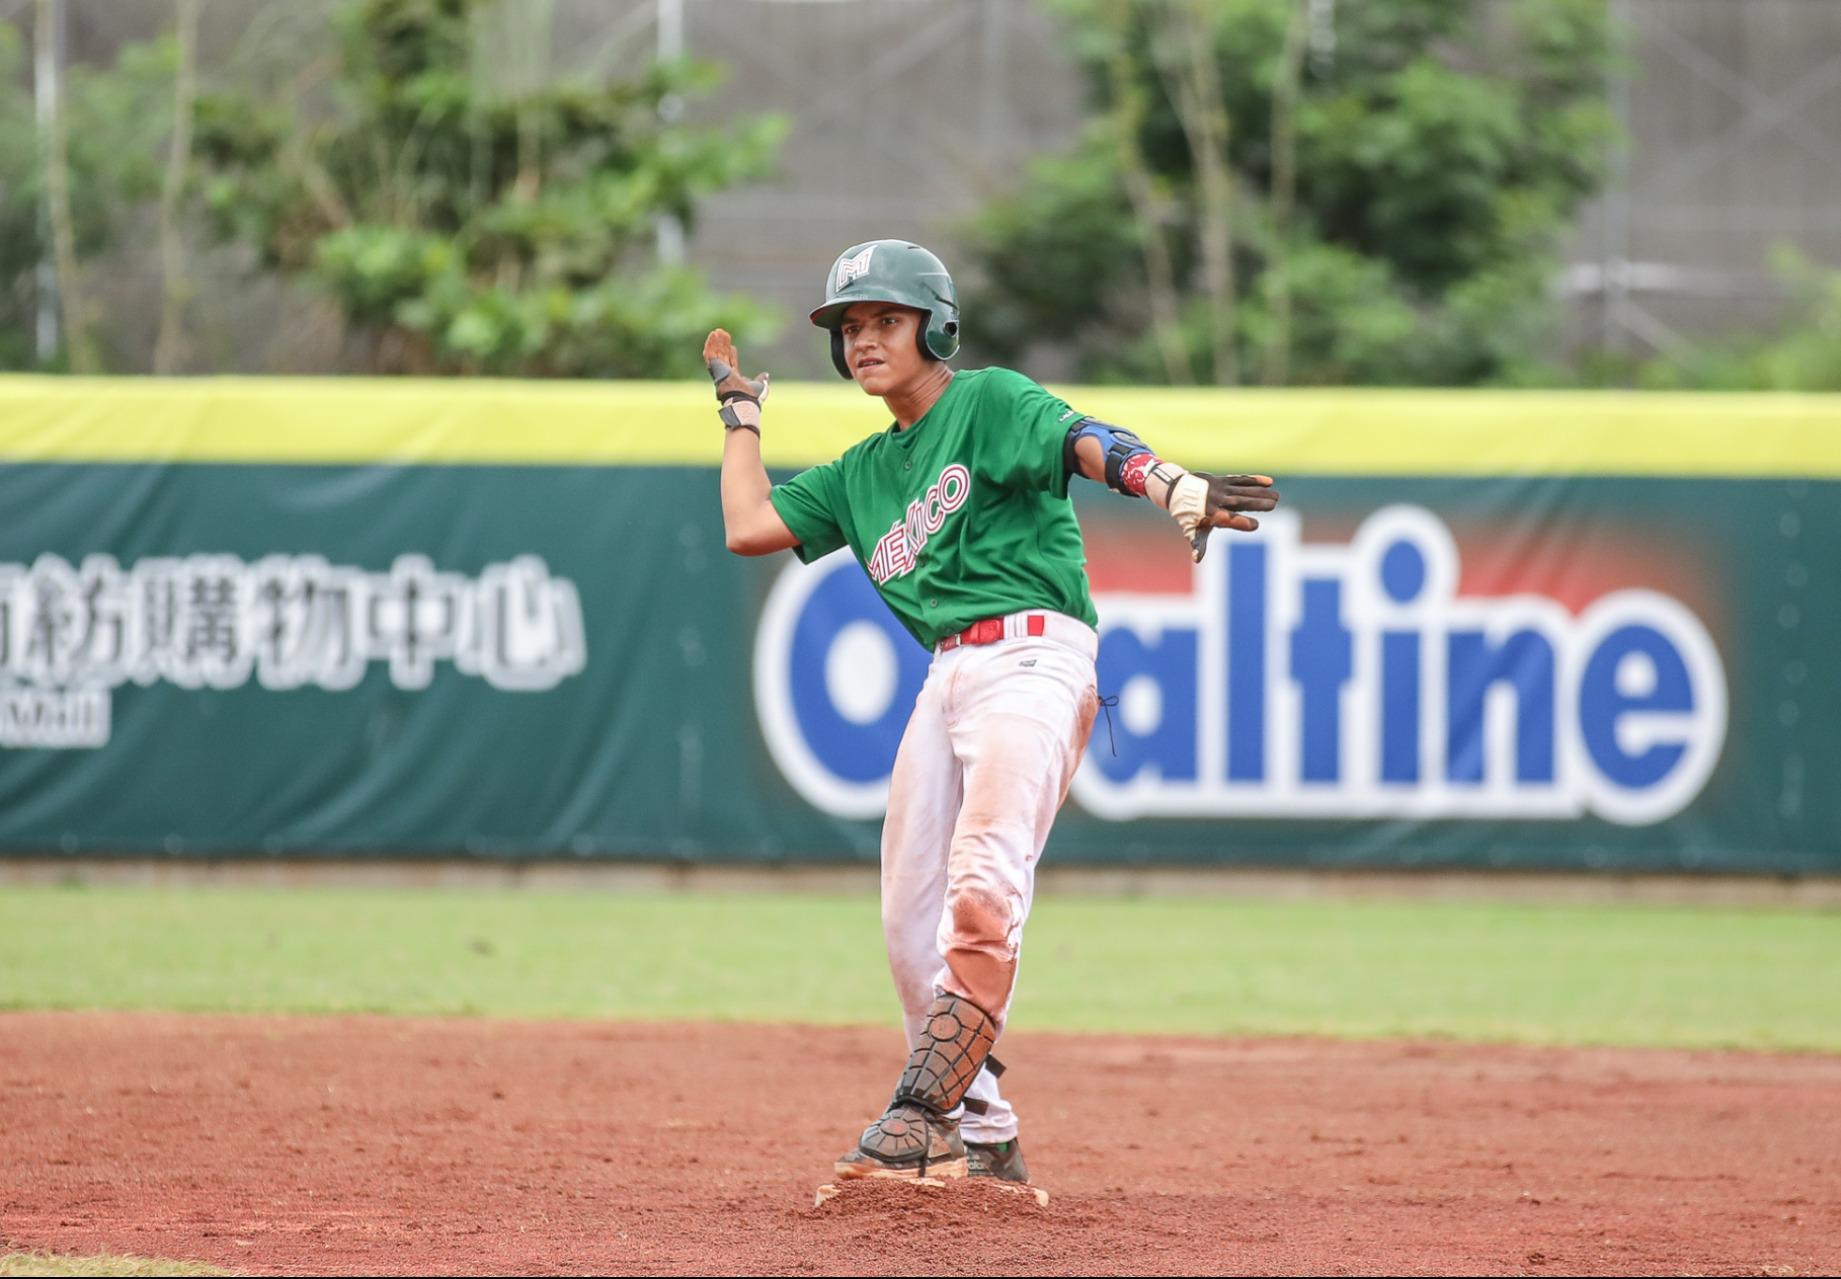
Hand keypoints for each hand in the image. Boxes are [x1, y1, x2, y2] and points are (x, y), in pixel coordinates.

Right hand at [703, 329, 769, 404]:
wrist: (742, 400)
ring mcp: (718, 372)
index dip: (731, 354)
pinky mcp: (714, 368)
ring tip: (717, 331)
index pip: (731, 363)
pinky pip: (710, 355)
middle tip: (723, 334)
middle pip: (723, 356)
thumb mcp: (760, 387)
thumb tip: (766, 375)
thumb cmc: (751, 398)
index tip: (732, 346)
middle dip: (722, 345)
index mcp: (734, 378)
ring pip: (716, 354)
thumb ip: (762, 380)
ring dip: (716, 343)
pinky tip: (712, 336)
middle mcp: (724, 375)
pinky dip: (711, 345)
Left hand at [1155, 467, 1278, 562]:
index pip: (1227, 519)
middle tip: (1273, 505)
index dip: (1240, 522)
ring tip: (1276, 497)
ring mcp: (1221, 489)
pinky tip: (1269, 482)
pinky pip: (1241, 480)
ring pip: (1244, 490)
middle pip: (1240, 502)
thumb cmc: (1189, 517)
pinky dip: (1254, 480)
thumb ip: (1198, 545)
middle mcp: (1217, 501)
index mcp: (1211, 515)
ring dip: (1260, 492)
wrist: (1178, 491)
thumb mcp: (1192, 531)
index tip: (1255, 525)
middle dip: (1257, 503)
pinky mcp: (1224, 480)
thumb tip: (1197, 559)